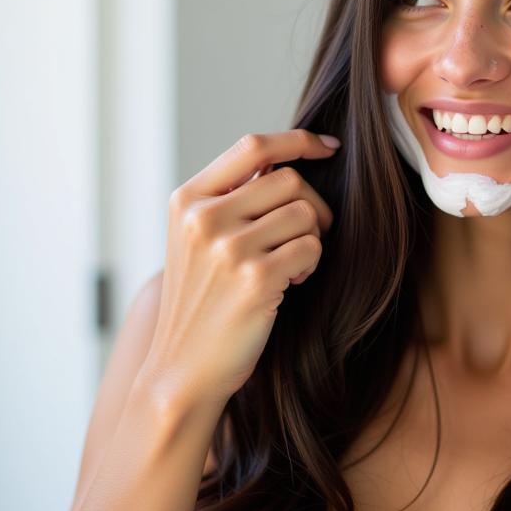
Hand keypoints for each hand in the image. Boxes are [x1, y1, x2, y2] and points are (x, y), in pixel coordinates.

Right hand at [141, 129, 339, 408]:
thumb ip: (232, 198)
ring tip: (289, 265)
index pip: (253, 146)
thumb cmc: (202, 300)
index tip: (328, 146)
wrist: (183, 369)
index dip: (298, 140)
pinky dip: (310, 264)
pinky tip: (289, 284)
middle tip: (306, 236)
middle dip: (312, 206)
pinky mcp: (255, 279)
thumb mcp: (198, 239)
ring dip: (311, 238)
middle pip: (289, 180)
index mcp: (188, 200)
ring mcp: (227, 248)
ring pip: (305, 213)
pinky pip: (311, 247)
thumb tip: (290, 159)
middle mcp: (203, 218)